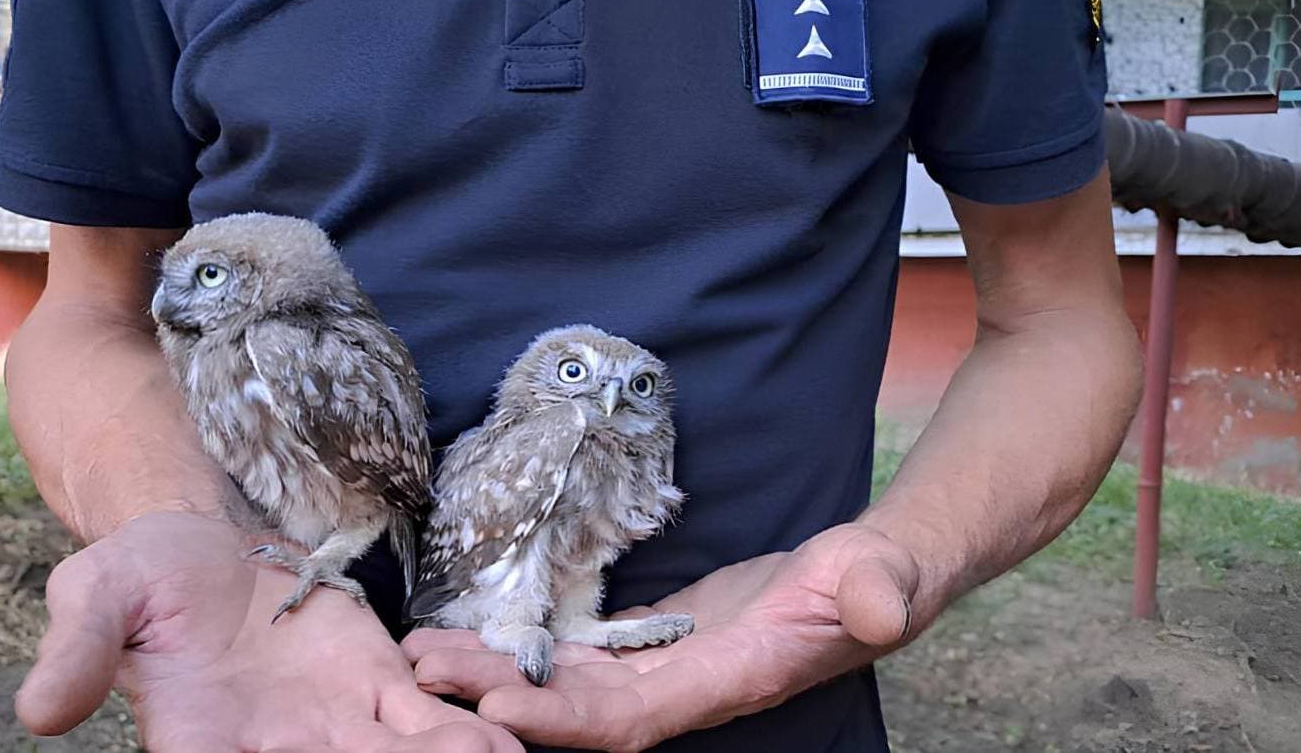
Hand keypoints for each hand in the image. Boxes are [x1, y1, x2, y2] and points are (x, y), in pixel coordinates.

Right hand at [17, 512, 522, 752]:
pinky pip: (426, 721)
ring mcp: (335, 726)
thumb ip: (77, 647)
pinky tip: (503, 739)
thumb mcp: (94, 592)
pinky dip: (462, 734)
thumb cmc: (141, 576)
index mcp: (201, 742)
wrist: (202, 545)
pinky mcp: (380, 686)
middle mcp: (275, 750)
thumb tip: (37, 712)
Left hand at [402, 523, 922, 751]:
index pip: (630, 721)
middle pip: (576, 712)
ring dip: (500, 674)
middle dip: (500, 698)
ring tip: (427, 653)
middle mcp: (684, 691)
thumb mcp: (879, 578)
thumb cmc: (875, 578)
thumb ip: (875, 592)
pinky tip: (481, 634)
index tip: (492, 710)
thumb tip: (876, 609)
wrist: (866, 579)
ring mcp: (666, 670)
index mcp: (727, 684)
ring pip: (567, 686)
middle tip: (423, 671)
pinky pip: (581, 659)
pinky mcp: (655, 644)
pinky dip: (531, 652)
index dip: (561, 723)